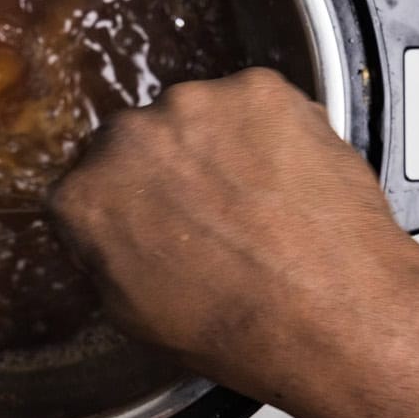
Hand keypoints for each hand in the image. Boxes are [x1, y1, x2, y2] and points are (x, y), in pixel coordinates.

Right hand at [51, 68, 418, 406]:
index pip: (90, 185)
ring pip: (200, 118)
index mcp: (84, 196)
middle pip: (141, 141)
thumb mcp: (135, 316)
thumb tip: (113, 231)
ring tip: (261, 202)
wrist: (334, 315)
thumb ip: (107, 253)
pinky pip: (257, 105)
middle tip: (213, 213)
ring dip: (221, 146)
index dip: (129, 205)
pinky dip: (273, 132)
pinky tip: (290, 180)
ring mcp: (194, 104)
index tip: (154, 221)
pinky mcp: (258, 89)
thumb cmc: (239, 328)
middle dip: (171, 170)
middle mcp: (127, 137)